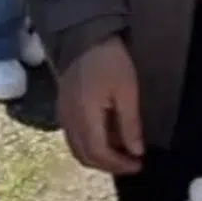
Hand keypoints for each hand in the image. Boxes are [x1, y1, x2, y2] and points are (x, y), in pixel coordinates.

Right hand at [56, 38, 142, 174]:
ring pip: (77, 150)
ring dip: (99, 158)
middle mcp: (69, 121)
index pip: (99, 153)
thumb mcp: (127, 92)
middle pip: (85, 157)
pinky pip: (73, 138)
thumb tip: (136, 152)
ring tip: (121, 154)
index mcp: (85, 117)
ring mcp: (63, 116)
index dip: (119, 164)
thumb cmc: (109, 61)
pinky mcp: (62, 110)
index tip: (139, 164)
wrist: (83, 35)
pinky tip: (106, 139)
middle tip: (131, 163)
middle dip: (109, 165)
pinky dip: (89, 146)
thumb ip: (130, 124)